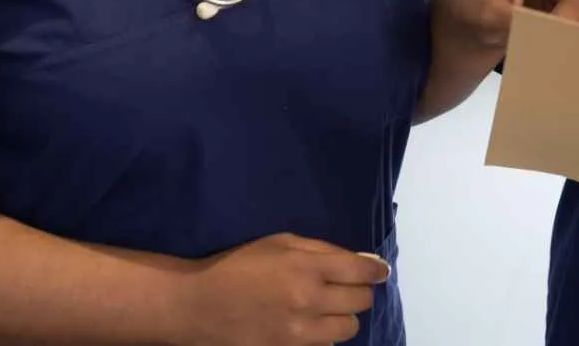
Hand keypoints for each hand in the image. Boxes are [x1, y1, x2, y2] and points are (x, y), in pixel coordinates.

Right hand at [171, 232, 389, 344]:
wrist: (199, 305)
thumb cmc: (239, 265)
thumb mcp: (280, 243)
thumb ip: (323, 250)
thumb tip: (363, 260)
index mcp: (307, 268)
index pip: (361, 271)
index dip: (376, 270)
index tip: (379, 271)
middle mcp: (309, 302)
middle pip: (361, 301)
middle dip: (360, 291)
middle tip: (348, 286)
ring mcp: (300, 332)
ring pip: (348, 329)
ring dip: (345, 316)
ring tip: (328, 307)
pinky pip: (325, 345)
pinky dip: (325, 334)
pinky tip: (310, 323)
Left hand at [454, 0, 578, 49]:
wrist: (473, 22)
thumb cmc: (476, 6)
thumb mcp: (490, 12)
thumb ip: (520, 19)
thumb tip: (550, 29)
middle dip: (573, 14)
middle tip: (554, 38)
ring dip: (572, 27)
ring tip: (546, 41)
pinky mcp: (563, 6)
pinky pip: (578, 19)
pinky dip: (571, 33)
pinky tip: (557, 44)